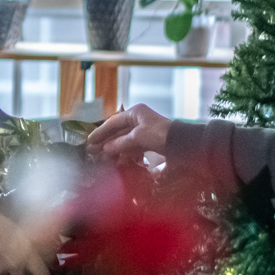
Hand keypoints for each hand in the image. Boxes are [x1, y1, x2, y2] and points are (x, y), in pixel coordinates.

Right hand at [87, 103, 236, 197]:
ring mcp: (145, 130)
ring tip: (104, 158)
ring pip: (125, 140)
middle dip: (106, 142)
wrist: (184, 144)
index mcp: (135, 112)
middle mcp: (139, 119)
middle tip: (93, 152)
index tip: (89, 141)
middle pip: (118, 131)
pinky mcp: (150, 141)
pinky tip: (121, 161)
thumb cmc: (161, 135)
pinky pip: (134, 147)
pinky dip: (127, 153)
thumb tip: (105, 149)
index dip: (100, 132)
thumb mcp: (138, 138)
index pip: (112, 122)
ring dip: (116, 149)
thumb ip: (120, 143)